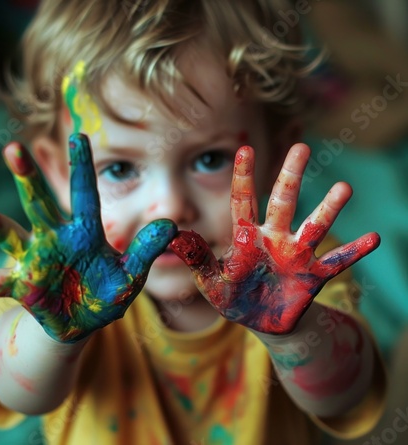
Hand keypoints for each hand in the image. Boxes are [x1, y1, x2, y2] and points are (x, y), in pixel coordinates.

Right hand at [0, 134, 176, 341]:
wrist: (83, 321)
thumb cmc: (107, 293)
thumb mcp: (131, 275)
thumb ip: (147, 250)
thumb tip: (172, 224)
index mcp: (85, 234)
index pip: (84, 195)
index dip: (82, 167)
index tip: (80, 135)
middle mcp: (56, 239)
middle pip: (40, 204)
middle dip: (28, 179)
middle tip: (13, 149)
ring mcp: (35, 260)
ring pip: (10, 236)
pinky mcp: (21, 285)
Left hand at [170, 143, 379, 334]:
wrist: (262, 322)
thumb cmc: (234, 297)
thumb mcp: (211, 282)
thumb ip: (196, 259)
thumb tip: (173, 236)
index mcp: (247, 238)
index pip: (244, 201)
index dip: (243, 176)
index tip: (244, 148)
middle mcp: (274, 239)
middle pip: (283, 202)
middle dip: (290, 176)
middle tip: (301, 147)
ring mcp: (296, 255)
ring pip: (314, 227)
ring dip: (328, 208)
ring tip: (344, 187)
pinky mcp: (313, 276)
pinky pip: (337, 262)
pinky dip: (354, 252)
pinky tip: (374, 237)